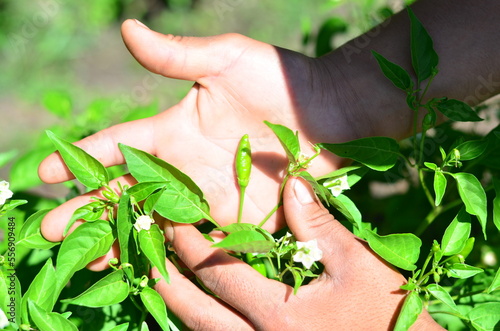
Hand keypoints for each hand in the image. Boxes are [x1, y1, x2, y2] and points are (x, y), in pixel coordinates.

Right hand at [38, 20, 357, 268]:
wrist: (329, 112)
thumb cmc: (279, 79)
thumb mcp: (226, 58)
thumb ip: (177, 54)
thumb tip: (126, 28)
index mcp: (173, 130)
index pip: (118, 145)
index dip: (84, 156)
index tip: (47, 170)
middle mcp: (184, 167)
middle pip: (127, 192)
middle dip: (89, 209)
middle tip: (52, 229)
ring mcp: (208, 195)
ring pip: (156, 222)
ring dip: (122, 238)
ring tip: (90, 259)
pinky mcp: (236, 219)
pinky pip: (198, 241)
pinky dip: (172, 256)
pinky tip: (146, 270)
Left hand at [153, 177, 442, 329]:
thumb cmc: (386, 315)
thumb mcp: (357, 265)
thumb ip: (318, 224)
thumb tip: (291, 183)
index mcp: (277, 316)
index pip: (217, 273)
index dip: (189, 245)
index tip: (168, 220)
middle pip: (194, 312)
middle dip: (167, 278)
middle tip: (145, 250)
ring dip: (175, 305)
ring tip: (158, 277)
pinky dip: (201, 325)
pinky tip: (196, 308)